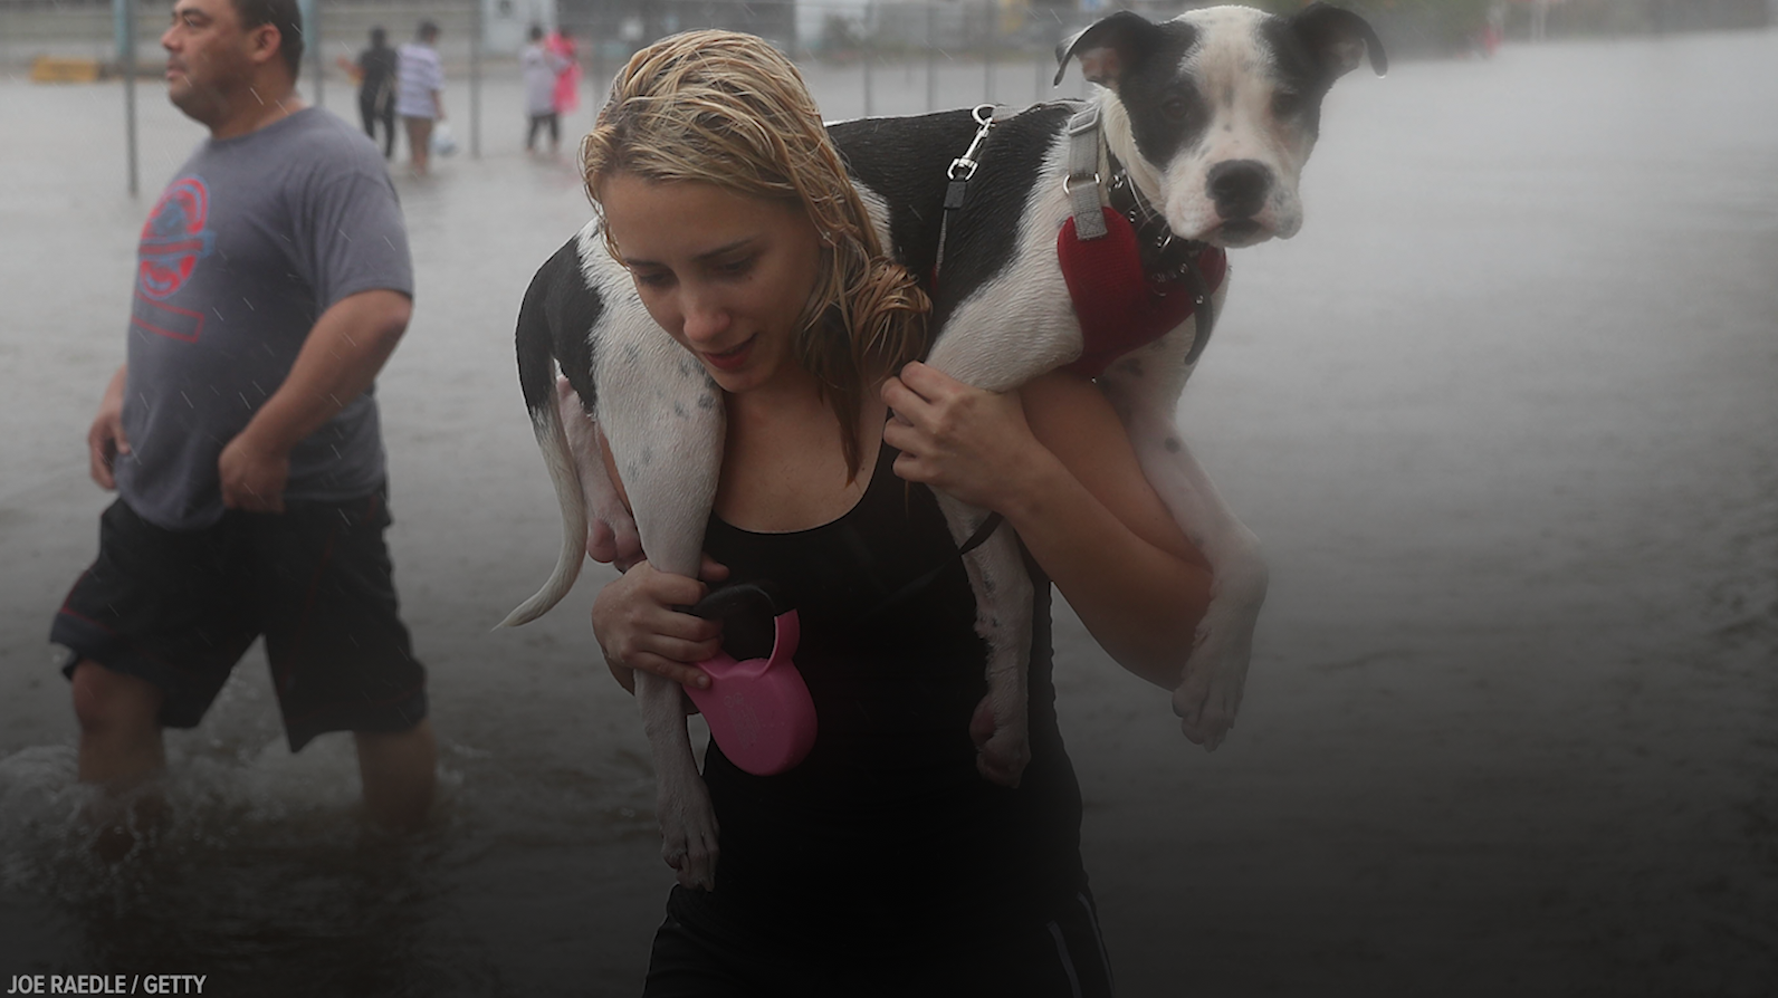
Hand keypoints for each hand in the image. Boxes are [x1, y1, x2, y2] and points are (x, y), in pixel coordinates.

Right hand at [87, 371, 129, 489]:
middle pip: (98, 470)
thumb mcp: (119, 419)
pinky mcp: (111, 444)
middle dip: (107, 481)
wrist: (120, 393)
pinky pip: (112, 461)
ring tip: (129, 487)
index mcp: (95, 440)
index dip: (105, 478)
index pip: (97, 465)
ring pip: (105, 467)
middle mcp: (97, 444)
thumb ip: (122, 435)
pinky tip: (131, 475)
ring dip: (113, 476)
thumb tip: (126, 452)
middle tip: (124, 492)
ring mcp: (104, 445)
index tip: (115, 487)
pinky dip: (118, 470)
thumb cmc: (119, 405)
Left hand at [218, 429, 289, 511]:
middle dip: (250, 504)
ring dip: (263, 507)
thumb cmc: (245, 447)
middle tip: (257, 500)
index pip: (230, 503)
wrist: (265, 443)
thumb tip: (227, 485)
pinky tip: (279, 508)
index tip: (242, 499)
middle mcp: (242, 492)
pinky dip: (277, 508)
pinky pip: (274, 505)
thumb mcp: (226, 460)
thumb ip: (226, 475)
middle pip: (246, 506)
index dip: (236, 501)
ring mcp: (258, 492)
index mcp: (229, 484)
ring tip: (268, 504)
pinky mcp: (273, 491)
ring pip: (260, 508)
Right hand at [593, 557, 729, 694]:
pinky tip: (704, 679)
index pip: (693, 593)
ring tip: (713, 643)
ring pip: (685, 651)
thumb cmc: (637, 589)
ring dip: (708, 650)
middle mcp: (642, 612)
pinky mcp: (633, 657)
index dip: (706, 596)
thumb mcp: (660, 568)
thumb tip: (723, 573)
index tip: (707, 598)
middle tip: (717, 626)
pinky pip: (668, 669)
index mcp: (649, 585)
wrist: (602, 613)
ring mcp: (636, 637)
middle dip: (714, 629)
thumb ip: (695, 564)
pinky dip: (690, 676)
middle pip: (694, 628)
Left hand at [880, 361, 1041, 510]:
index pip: (910, 372)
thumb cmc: (1015, 433)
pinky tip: (919, 456)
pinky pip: (898, 464)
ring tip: (911, 429)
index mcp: (955, 395)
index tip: (915, 380)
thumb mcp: (1001, 392)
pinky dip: (906, 461)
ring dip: (899, 429)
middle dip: (894, 393)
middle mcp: (938, 420)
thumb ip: (978, 375)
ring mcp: (930, 448)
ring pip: (890, 431)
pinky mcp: (929, 474)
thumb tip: (968, 355)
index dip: (910, 374)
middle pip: (891, 395)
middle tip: (902, 398)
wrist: (1021, 476)